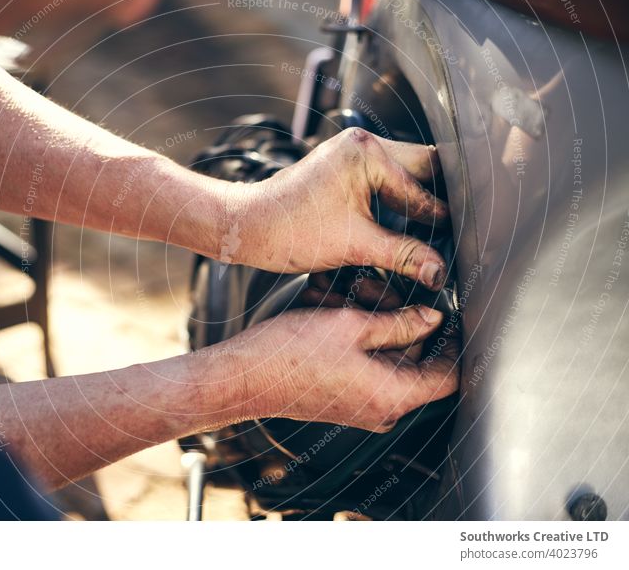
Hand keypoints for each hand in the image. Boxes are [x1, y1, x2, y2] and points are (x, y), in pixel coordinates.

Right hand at [224, 304, 458, 432]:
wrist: (244, 378)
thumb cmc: (289, 356)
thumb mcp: (351, 326)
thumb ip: (399, 323)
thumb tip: (431, 319)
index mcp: (393, 396)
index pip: (449, 375)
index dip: (454, 342)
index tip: (450, 315)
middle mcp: (382, 409)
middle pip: (416, 361)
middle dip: (403, 320)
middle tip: (382, 290)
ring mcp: (362, 406)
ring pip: (389, 359)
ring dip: (378, 325)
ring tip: (351, 297)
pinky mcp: (344, 398)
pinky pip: (367, 366)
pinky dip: (360, 339)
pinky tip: (339, 313)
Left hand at [240, 128, 448, 289]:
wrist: (248, 228)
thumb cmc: (290, 230)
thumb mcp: (355, 245)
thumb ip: (403, 255)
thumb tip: (438, 270)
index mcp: (367, 154)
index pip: (423, 188)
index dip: (442, 221)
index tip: (458, 244)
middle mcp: (362, 145)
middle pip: (422, 169)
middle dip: (439, 200)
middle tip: (457, 231)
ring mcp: (351, 155)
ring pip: (404, 174)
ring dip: (419, 201)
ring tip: (437, 232)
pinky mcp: (343, 170)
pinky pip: (384, 181)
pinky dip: (398, 203)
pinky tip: (408, 226)